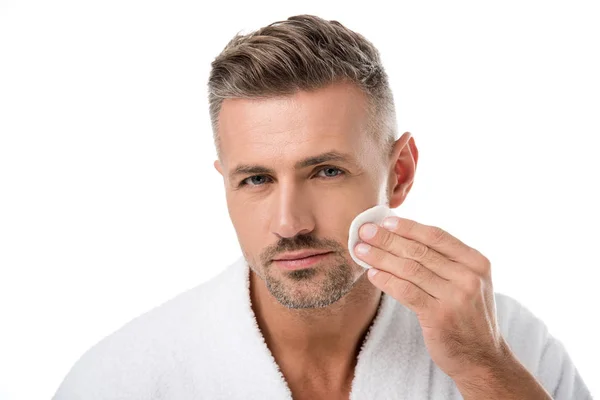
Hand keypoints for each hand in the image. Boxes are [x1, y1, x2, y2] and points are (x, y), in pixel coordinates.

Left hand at [354, 217, 509, 380]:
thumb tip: (403, 238)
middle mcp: (468, 276)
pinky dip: (386, 281)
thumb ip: (445, 262)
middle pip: (419, 250)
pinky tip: (372, 274)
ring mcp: (455, 297)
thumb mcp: (468, 284)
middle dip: (388, 239)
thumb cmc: (467, 317)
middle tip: (364, 231)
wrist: (482, 360)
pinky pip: (406, 291)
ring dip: (381, 257)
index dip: (408, 227)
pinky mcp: (439, 316)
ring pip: (410, 269)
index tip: (385, 221)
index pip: (436, 236)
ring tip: (361, 250)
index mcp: (476, 262)